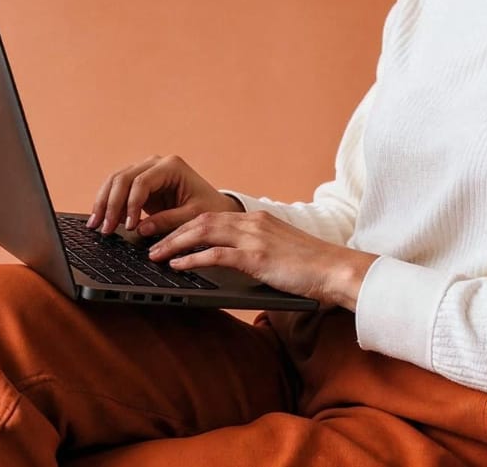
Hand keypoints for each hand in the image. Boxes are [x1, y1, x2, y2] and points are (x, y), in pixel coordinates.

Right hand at [88, 154, 242, 235]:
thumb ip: (167, 221)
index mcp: (172, 166)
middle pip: (122, 178)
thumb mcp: (193, 216)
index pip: (141, 182)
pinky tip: (102, 219)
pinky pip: (117, 188)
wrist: (213, 204)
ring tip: (96, 225)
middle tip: (104, 229)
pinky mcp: (139, 181)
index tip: (128, 227)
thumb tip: (140, 229)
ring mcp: (145, 169)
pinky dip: (107, 203)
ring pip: (115, 181)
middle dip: (110, 204)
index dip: (130, 204)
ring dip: (103, 202)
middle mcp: (156, 163)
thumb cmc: (208, 207)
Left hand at [147, 211, 376, 309]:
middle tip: (149, 241)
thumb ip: (256, 253)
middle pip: (201, 220)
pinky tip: (177, 265)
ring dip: (174, 243)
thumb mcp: (280, 254)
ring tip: (155, 254)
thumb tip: (232, 265)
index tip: (166, 234)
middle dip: (171, 230)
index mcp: (257, 220)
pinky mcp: (257, 257)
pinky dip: (192, 258)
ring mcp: (255, 238)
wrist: (338, 270)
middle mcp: (253, 223)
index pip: (212, 216)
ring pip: (203, 232)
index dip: (185, 225)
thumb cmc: (313, 269)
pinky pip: (216, 254)